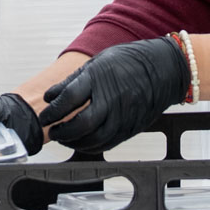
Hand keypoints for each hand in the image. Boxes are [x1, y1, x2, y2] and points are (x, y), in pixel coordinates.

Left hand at [36, 37, 188, 153]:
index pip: (69, 98)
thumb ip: (72, 81)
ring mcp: (124, 115)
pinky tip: (81, 143)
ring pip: (95, 139)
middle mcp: (112, 98)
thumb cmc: (128, 61)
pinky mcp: (132, 127)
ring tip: (64, 138)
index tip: (44, 117)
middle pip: (82, 124)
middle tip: (53, 131)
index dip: (53, 111)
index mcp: (99, 77)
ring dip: (74, 143)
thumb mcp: (97, 62)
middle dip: (62, 132)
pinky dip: (91, 147)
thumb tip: (49, 97)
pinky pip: (108, 143)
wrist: (165, 68)